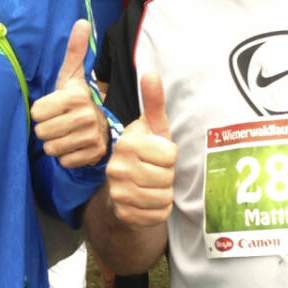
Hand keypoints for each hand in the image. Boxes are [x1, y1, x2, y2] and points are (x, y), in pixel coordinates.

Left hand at [31, 20, 109, 167]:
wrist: (104, 127)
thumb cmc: (79, 100)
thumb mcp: (72, 76)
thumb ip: (74, 51)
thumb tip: (82, 21)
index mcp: (75, 97)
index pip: (37, 112)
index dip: (41, 112)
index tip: (53, 109)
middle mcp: (85, 117)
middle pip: (42, 132)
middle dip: (47, 129)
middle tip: (59, 123)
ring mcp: (90, 137)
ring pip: (51, 148)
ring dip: (55, 144)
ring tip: (65, 134)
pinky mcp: (93, 155)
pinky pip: (63, 161)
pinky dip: (65, 156)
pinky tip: (73, 146)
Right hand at [105, 72, 176, 225]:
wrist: (124, 188)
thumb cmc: (145, 154)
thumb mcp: (152, 128)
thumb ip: (153, 103)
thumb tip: (151, 73)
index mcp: (126, 143)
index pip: (170, 154)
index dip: (169, 155)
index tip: (156, 153)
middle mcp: (117, 168)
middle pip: (168, 177)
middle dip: (167, 176)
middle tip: (153, 171)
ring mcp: (118, 193)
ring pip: (164, 197)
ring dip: (164, 193)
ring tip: (151, 185)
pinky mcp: (123, 214)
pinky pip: (158, 215)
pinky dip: (159, 210)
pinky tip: (147, 201)